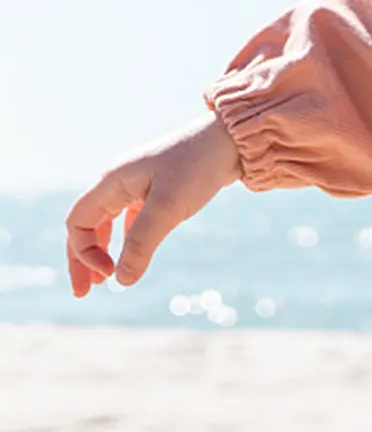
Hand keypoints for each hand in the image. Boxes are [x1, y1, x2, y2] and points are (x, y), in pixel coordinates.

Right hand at [65, 113, 243, 295]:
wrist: (234, 139)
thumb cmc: (199, 166)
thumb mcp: (168, 207)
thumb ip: (141, 243)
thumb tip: (121, 279)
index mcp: (113, 181)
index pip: (78, 222)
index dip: (83, 253)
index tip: (108, 275)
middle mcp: (120, 181)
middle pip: (87, 225)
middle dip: (83, 259)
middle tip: (84, 292)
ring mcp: (138, 183)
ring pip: (108, 221)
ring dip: (102, 250)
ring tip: (105, 279)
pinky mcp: (158, 187)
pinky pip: (130, 217)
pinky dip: (126, 238)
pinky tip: (133, 255)